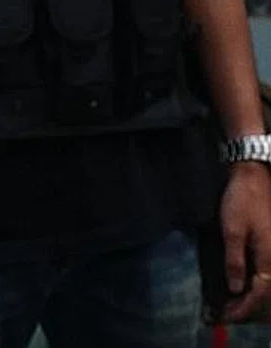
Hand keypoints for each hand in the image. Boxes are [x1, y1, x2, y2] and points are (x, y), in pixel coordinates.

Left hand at [220, 161, 270, 321]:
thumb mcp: (232, 231)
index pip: (259, 294)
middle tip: (229, 315)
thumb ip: (235, 261)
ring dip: (255, 298)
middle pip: (268, 293)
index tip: (227, 317)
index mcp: (269, 258)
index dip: (243, 308)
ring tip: (236, 305)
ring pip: (270, 284)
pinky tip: (246, 285)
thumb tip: (235, 288)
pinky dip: (259, 284)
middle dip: (250, 307)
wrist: (255, 177)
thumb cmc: (242, 201)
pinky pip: (268, 273)